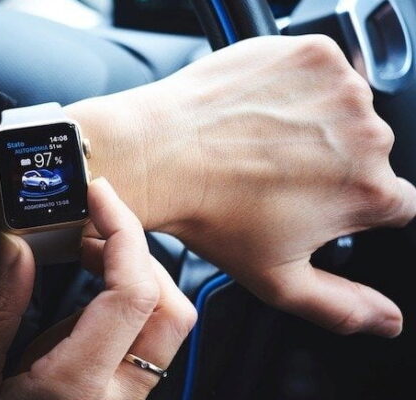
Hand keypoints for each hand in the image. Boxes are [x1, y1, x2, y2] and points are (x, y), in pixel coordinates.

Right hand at [0, 178, 195, 399]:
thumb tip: (16, 243)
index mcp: (77, 389)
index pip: (133, 295)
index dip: (123, 233)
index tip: (97, 196)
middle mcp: (117, 399)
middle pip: (172, 310)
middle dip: (139, 254)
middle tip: (90, 226)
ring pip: (167, 328)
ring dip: (136, 275)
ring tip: (85, 252)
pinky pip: (145, 342)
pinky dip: (125, 301)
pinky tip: (84, 290)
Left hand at [66, 35, 415, 336]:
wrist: (157, 154)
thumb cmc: (210, 216)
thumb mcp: (277, 280)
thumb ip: (342, 307)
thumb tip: (387, 322)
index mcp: (369, 194)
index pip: (393, 202)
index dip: (352, 202)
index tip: (317, 197)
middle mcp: (368, 137)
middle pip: (367, 151)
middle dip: (331, 161)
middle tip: (275, 170)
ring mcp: (341, 89)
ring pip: (345, 107)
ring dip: (314, 119)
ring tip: (260, 138)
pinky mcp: (312, 54)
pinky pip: (319, 68)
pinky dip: (296, 82)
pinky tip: (257, 107)